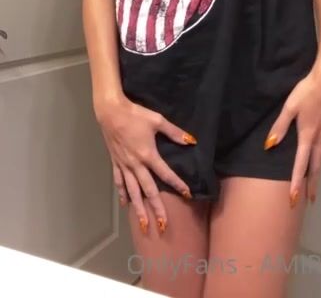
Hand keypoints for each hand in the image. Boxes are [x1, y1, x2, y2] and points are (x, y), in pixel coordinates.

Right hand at [95, 95, 196, 232]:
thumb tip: (190, 140)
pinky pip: (119, 182)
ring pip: (133, 192)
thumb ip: (174, 132)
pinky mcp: (115, 163)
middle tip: (163, 226)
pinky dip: (123, 194)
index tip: (188, 194)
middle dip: (156, 209)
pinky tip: (125, 204)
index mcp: (148, 155)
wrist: (111, 112)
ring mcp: (124, 166)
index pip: (166, 174)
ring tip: (144, 225)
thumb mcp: (157, 120)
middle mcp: (136, 165)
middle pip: (148, 190)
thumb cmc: (135, 115)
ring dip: (139, 209)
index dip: (178, 184)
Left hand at [263, 65, 320, 206]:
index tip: (294, 199)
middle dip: (313, 184)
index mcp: (307, 136)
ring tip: (314, 181)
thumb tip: (269, 146)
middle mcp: (320, 139)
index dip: (297, 183)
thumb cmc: (306, 92)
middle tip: (310, 200)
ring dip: (319, 171)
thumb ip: (279, 127)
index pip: (301, 165)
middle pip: (316, 167)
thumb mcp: (289, 107)